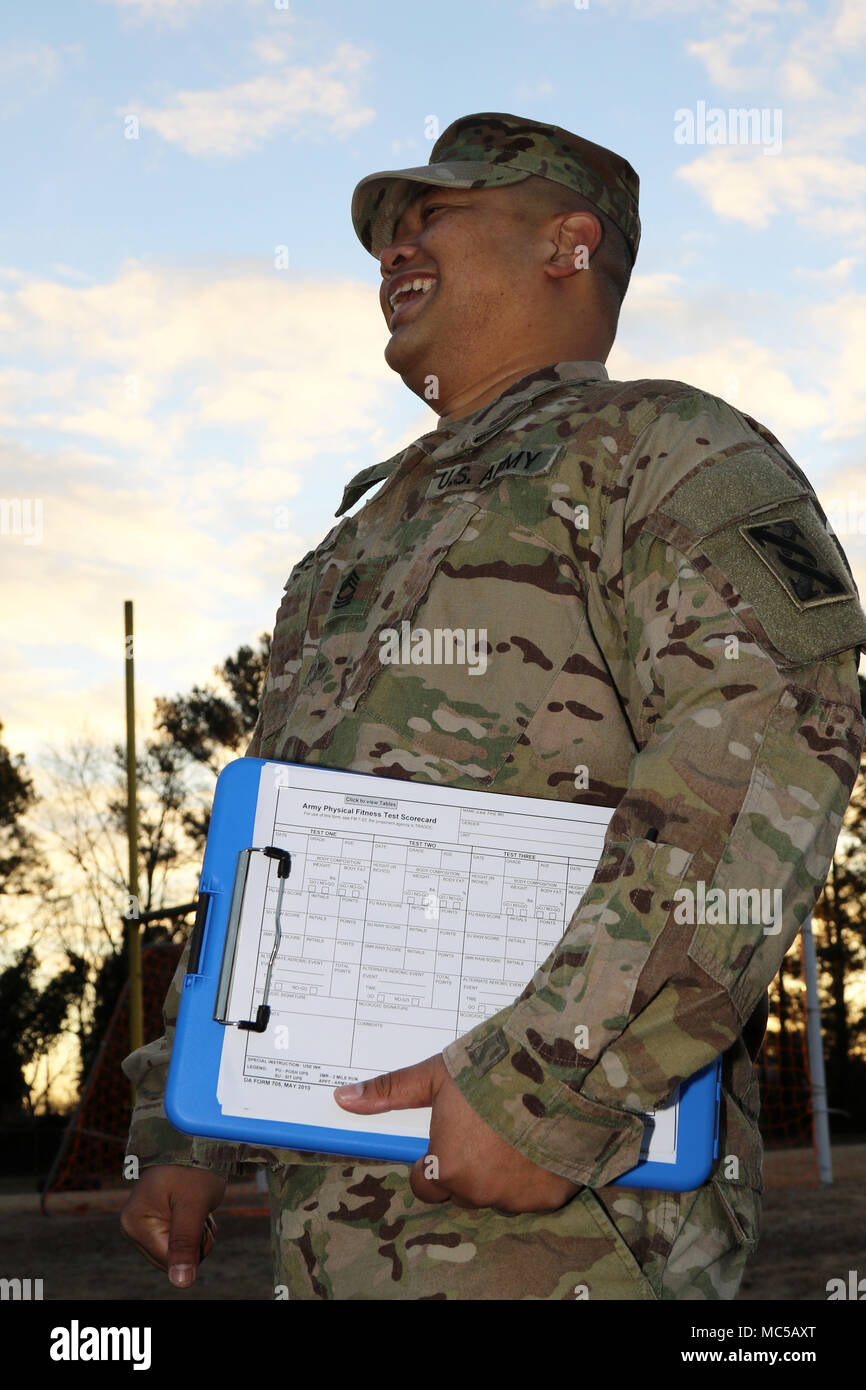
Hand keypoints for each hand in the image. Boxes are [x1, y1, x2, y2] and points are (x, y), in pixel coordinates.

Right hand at [120, 1163, 226, 1287]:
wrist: (193, 1139)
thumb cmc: (193, 1166)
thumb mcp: (193, 1205)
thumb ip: (185, 1243)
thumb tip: (182, 1283)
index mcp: (136, 1224)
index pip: (169, 1261)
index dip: (193, 1246)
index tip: (199, 1216)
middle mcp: (133, 1226)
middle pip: (172, 1259)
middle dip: (194, 1240)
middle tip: (199, 1210)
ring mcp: (144, 1224)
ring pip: (179, 1252)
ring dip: (197, 1234)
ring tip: (197, 1205)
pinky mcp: (155, 1220)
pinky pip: (180, 1240)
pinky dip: (194, 1228)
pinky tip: (194, 1207)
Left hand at [334, 1054, 576, 1213]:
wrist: (559, 1071)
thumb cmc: (492, 1070)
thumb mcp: (436, 1075)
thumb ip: (390, 1092)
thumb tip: (343, 1098)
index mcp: (445, 1167)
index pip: (426, 1184)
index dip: (436, 1159)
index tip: (452, 1136)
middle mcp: (478, 1192)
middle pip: (463, 1190)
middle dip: (471, 1166)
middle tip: (488, 1127)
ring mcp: (516, 1199)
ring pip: (499, 1194)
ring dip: (504, 1173)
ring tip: (517, 1130)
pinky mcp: (550, 1198)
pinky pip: (535, 1194)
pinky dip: (537, 1175)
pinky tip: (541, 1141)